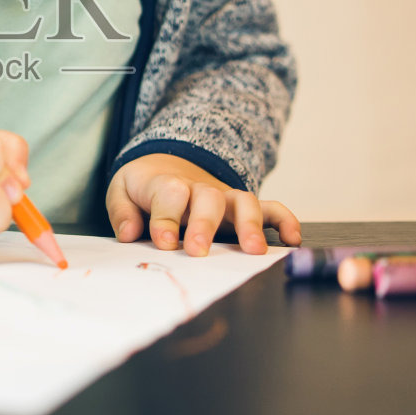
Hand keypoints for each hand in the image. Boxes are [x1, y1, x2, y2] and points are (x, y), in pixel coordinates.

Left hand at [105, 152, 300, 255]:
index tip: (165, 242)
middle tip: (199, 251)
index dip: (166, 220)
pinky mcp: (241, 207)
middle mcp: (200, 189)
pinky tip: (293, 239)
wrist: (165, 163)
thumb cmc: (143, 185)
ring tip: (254, 251)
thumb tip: (128, 234)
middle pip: (208, 198)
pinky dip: (285, 220)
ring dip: (250, 224)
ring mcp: (225, 197)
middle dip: (205, 224)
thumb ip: (122, 211)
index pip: (169, 196)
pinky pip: (270, 208)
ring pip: (243, 201)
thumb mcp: (121, 190)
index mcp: (167, 184)